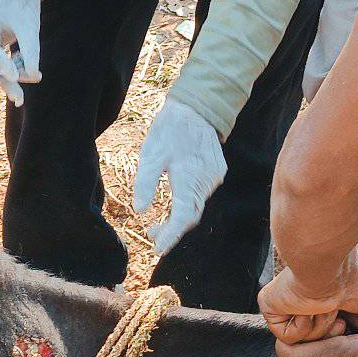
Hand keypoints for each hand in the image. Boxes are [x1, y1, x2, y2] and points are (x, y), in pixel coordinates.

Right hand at [0, 0, 42, 103]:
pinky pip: (0, 64)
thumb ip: (31, 50)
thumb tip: (34, 75)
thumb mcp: (30, 26)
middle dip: (5, 81)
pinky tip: (28, 72)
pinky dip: (13, 70)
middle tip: (19, 99)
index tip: (13, 76)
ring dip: (13, 76)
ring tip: (36, 77)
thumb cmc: (23, 6)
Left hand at [132, 100, 226, 254]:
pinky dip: (187, 203)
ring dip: (179, 218)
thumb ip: (145, 183)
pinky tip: (174, 203)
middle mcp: (206, 181)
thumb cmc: (169, 130)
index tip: (158, 248)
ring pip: (196, 206)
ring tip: (158, 225)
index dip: (171, 235)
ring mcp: (214, 177)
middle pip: (190, 215)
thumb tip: (140, 210)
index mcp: (189, 177)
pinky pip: (201, 194)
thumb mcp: (151, 154)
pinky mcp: (217, 172)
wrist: (196, 108)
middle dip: (172, 230)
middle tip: (152, 236)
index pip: (183, 217)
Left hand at [258, 260, 357, 343]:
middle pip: (310, 344)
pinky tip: (307, 306)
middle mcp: (298, 307)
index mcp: (317, 306)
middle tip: (338, 321)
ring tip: (323, 308)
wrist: (334, 272)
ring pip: (298, 343)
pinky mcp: (270, 308)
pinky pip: (287, 336)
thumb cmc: (354, 283)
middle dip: (327, 336)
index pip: (322, 338)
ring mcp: (283, 308)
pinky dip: (301, 326)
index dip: (336, 338)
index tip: (344, 324)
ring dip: (317, 329)